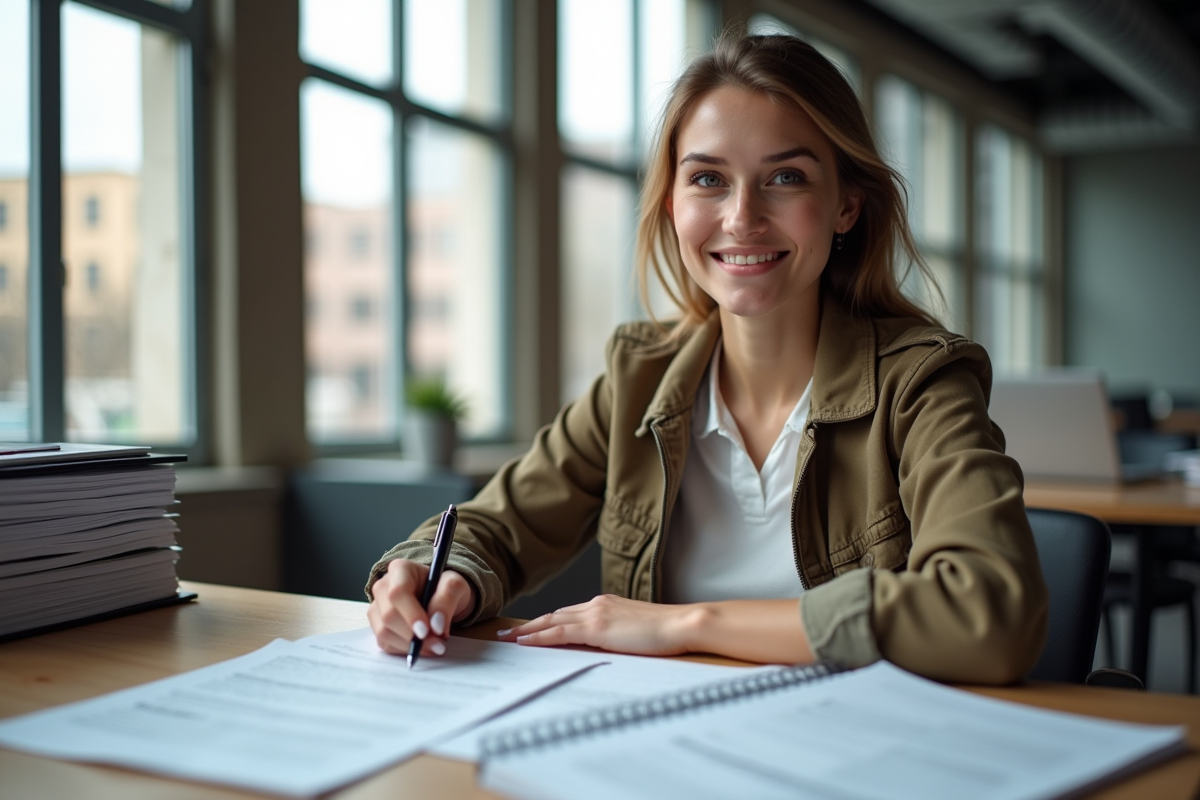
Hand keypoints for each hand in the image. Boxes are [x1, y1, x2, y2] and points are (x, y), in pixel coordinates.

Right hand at [367, 559, 475, 657]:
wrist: (441, 597)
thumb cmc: (445, 587)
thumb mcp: (455, 586)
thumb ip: (446, 600)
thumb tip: (435, 625)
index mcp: (400, 569)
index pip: (398, 592)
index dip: (410, 614)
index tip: (426, 631)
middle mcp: (383, 586)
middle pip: (389, 616)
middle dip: (413, 635)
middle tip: (438, 644)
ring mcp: (377, 607)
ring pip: (384, 632)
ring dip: (409, 646)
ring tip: (434, 646)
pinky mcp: (378, 625)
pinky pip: (385, 643)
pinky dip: (404, 650)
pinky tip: (421, 647)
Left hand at [496, 594, 696, 656]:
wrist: (681, 624)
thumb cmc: (667, 631)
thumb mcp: (637, 629)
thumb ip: (618, 632)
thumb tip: (606, 644)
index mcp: (607, 604)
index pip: (570, 613)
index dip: (550, 621)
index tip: (533, 627)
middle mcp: (597, 604)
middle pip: (556, 614)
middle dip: (532, 624)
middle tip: (511, 632)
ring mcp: (595, 614)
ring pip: (552, 621)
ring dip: (529, 630)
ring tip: (510, 638)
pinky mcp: (596, 628)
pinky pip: (559, 633)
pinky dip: (539, 637)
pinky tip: (526, 642)